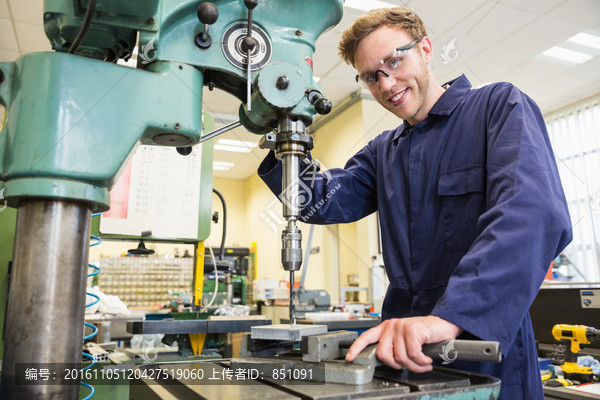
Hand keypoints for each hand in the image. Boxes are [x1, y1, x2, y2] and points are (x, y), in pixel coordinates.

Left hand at [345, 315, 461, 372]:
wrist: (444, 324)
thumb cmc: (425, 335)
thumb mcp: (404, 340)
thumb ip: (393, 347)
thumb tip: (388, 361)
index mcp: (386, 328)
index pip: (366, 337)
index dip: (356, 348)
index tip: (350, 358)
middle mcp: (391, 326)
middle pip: (384, 354)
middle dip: (398, 365)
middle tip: (410, 365)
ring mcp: (401, 327)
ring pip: (401, 357)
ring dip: (415, 366)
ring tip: (423, 364)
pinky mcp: (412, 330)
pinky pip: (413, 355)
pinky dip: (422, 362)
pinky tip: (427, 360)